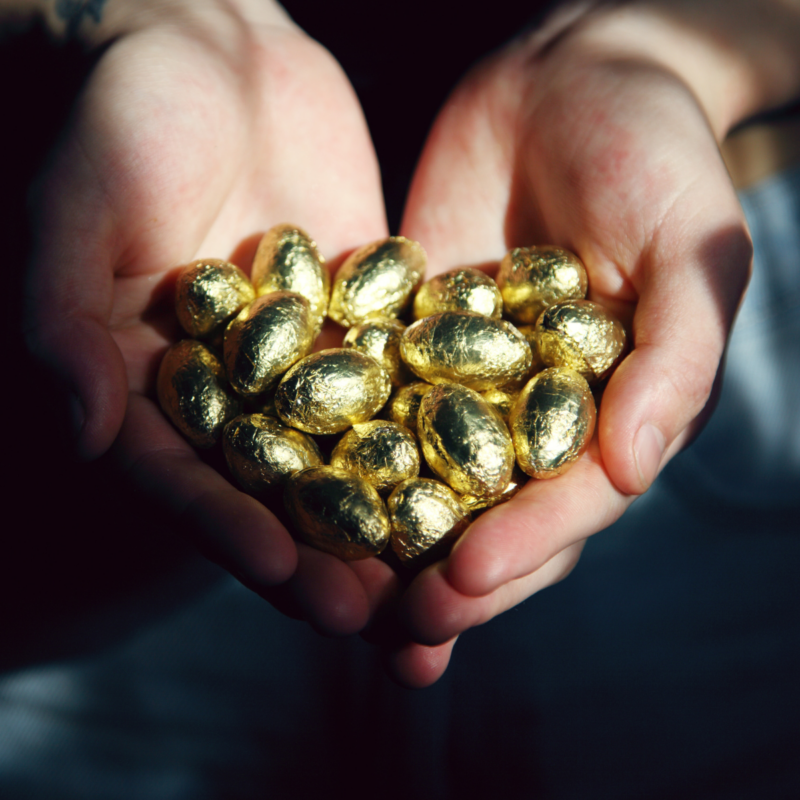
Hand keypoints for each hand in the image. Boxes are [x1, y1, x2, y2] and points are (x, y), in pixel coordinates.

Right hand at [23, 0, 392, 634]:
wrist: (211, 50)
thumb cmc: (125, 117)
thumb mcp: (82, 206)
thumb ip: (66, 318)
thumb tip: (84, 431)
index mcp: (154, 386)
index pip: (190, 480)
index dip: (236, 534)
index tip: (292, 581)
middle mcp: (233, 389)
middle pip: (280, 491)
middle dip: (330, 553)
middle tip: (388, 616)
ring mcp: (305, 359)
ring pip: (352, 454)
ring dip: (395, 518)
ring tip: (443, 578)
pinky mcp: (367, 321)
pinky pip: (406, 382)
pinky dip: (440, 431)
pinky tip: (487, 475)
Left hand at [385, 0, 797, 685]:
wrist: (570, 81)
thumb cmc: (655, 158)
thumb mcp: (692, 248)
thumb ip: (676, 358)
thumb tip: (638, 469)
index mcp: (614, 414)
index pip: (573, 502)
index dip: (527, 546)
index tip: (467, 580)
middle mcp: (536, 415)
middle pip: (494, 515)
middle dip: (448, 576)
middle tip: (394, 629)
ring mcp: (466, 384)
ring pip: (424, 481)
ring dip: (384, 548)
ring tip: (338, 604)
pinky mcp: (404, 343)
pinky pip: (367, 405)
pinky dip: (333, 453)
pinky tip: (291, 497)